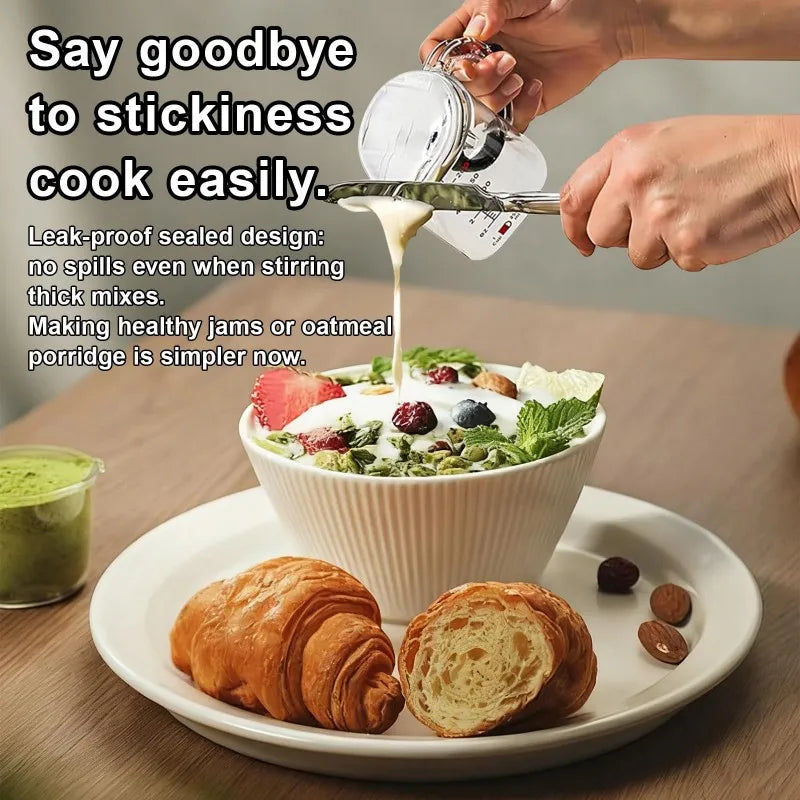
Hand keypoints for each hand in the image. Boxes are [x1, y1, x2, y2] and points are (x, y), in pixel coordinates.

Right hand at [420, 0, 628, 129]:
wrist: (605, 28)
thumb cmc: (570, 4)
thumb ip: (496, 6)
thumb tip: (475, 30)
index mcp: (474, 29)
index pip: (436, 51)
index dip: (444, 61)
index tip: (468, 57)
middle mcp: (483, 59)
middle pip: (454, 87)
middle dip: (477, 80)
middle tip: (506, 61)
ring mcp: (500, 85)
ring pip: (476, 110)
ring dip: (496, 96)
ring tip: (520, 74)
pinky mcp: (520, 105)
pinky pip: (508, 124)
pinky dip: (520, 110)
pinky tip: (533, 88)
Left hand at [560, 116, 799, 269]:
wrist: (789, 160)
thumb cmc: (733, 150)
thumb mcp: (664, 141)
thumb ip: (622, 172)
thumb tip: (590, 212)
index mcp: (627, 149)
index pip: (573, 196)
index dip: (572, 225)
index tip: (580, 239)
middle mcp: (636, 179)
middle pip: (600, 233)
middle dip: (625, 235)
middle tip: (661, 218)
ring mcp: (659, 212)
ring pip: (636, 255)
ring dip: (663, 245)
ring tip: (695, 213)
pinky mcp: (685, 241)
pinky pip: (674, 262)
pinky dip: (693, 252)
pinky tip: (712, 223)